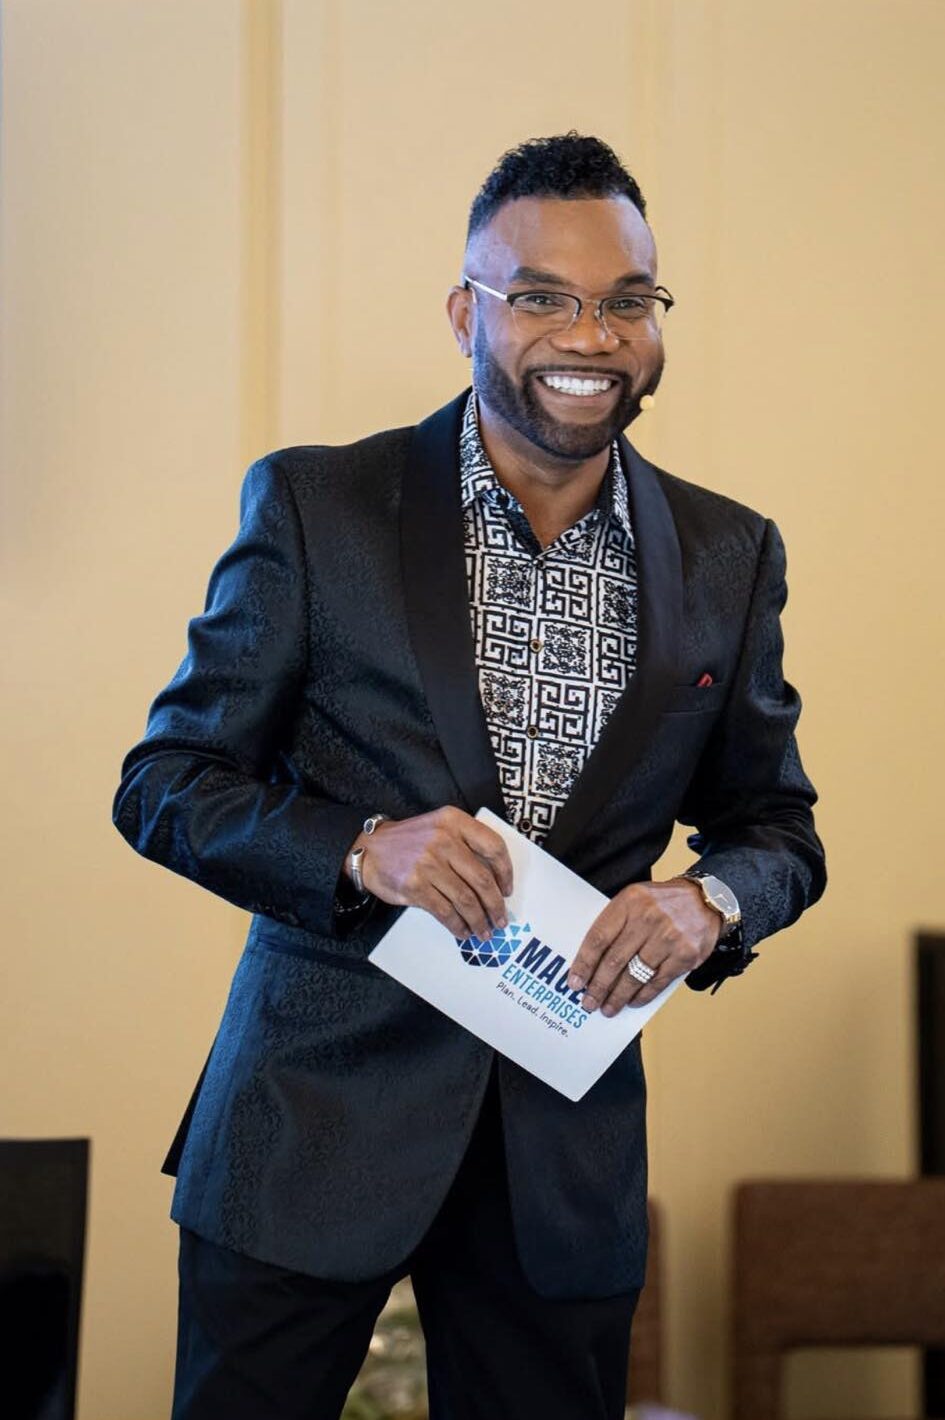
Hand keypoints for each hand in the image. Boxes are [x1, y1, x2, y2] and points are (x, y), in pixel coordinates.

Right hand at [348, 806, 512, 940]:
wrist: (370, 849)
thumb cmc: (411, 841)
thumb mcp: (440, 827)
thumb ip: (466, 844)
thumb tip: (495, 883)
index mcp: (454, 821)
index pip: (493, 846)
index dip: (506, 872)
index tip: (507, 889)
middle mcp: (443, 840)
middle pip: (482, 879)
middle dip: (495, 905)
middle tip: (501, 919)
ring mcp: (428, 864)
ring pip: (466, 899)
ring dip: (479, 920)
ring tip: (484, 931)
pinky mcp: (415, 886)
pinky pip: (445, 911)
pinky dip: (458, 925)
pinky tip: (463, 931)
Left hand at [567, 879, 721, 1014]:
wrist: (705, 900)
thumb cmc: (661, 903)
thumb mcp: (635, 899)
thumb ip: (615, 923)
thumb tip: (590, 961)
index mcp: (630, 901)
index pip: (599, 937)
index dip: (584, 963)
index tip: (575, 983)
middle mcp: (648, 918)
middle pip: (615, 960)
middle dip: (599, 986)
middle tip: (589, 1002)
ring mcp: (669, 937)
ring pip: (635, 975)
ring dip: (618, 996)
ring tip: (608, 1008)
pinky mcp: (685, 955)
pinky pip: (657, 982)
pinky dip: (642, 995)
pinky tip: (632, 1002)